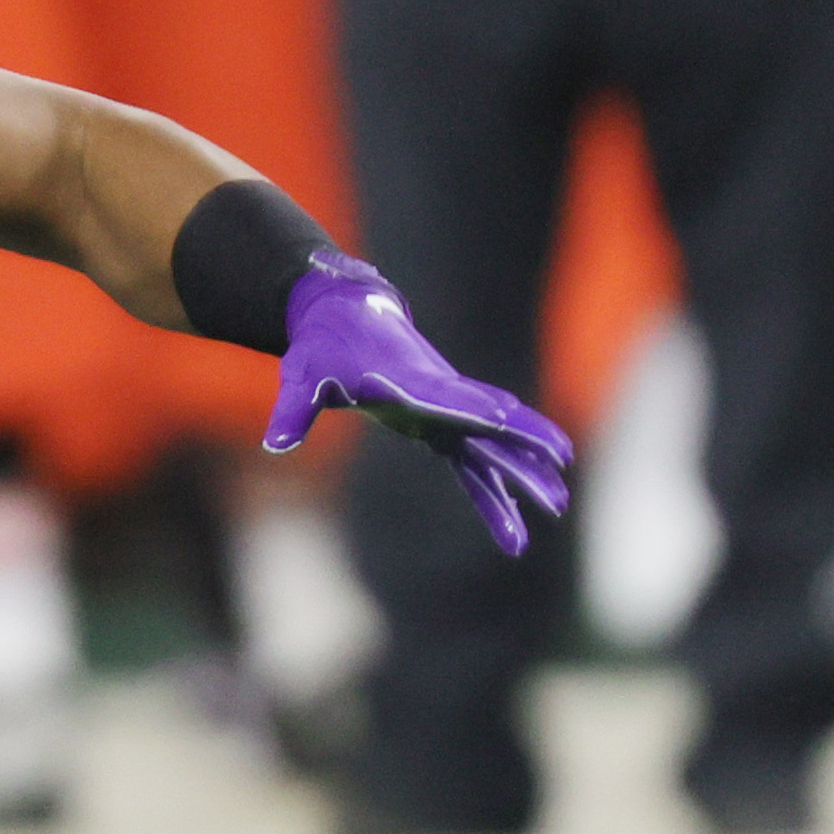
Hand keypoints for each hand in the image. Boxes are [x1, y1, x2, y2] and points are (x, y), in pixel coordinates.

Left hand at [267, 255, 572, 555]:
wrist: (342, 313)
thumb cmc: (321, 346)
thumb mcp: (302, 375)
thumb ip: (293, 409)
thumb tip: (275, 442)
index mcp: (412, 382)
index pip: (453, 401)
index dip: (482, 413)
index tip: (513, 424)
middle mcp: (439, 396)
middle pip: (490, 430)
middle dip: (524, 459)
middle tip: (556, 490)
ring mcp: (444, 411)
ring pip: (491, 449)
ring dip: (522, 477)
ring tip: (557, 507)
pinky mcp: (439, 423)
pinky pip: (473, 462)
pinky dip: (493, 488)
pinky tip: (513, 520)